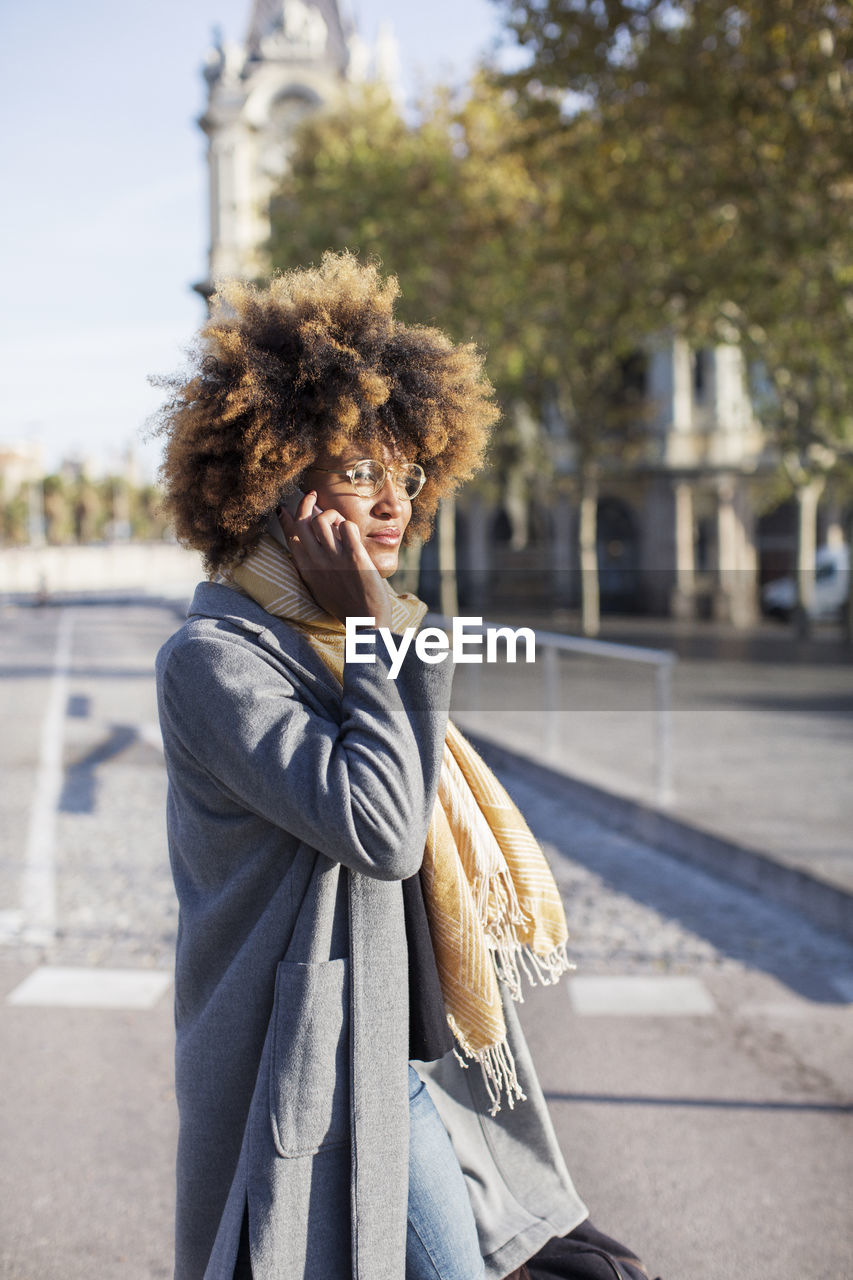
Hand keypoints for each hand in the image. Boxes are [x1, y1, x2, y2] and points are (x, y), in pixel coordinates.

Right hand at [278, 492, 392, 630]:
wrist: (366, 622)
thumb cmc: (344, 605)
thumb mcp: (318, 586)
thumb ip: (311, 565)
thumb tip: (310, 541)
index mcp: (306, 569)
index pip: (290, 535)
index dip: (287, 517)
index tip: (285, 507)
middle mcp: (317, 562)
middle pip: (304, 522)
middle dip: (306, 503)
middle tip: (313, 495)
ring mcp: (336, 559)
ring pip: (324, 519)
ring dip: (331, 514)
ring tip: (339, 521)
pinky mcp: (355, 557)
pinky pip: (348, 527)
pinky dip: (349, 525)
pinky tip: (352, 535)